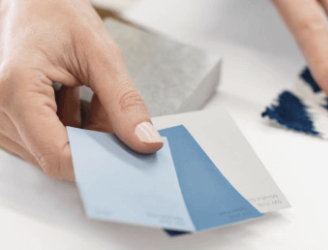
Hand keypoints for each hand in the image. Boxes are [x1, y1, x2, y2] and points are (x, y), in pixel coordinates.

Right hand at [0, 0, 162, 180]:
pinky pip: (49, 141)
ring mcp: (2, 118)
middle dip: (96, 144)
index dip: (97, 164)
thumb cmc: (59, 15)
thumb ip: (124, 104)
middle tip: (113, 112)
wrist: (35, 2)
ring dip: (86, 133)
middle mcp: (0, 109)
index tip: (126, 159)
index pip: (57, 155)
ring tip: (89, 95)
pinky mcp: (11, 120)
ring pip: (56, 151)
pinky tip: (77, 98)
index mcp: (17, 89)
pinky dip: (74, 127)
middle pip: (58, 156)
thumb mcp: (102, 56)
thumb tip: (145, 142)